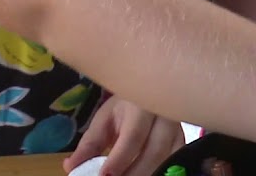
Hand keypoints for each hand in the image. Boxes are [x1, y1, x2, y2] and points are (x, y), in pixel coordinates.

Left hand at [63, 95, 185, 175]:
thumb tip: (71, 168)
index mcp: (141, 103)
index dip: (119, 159)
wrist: (151, 88)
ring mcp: (179, 127)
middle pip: (155, 151)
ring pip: (170, 158)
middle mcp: (165, 113)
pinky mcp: (184, 140)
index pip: (133, 135)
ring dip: (150, 174)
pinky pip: (178, 161)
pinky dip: (163, 173)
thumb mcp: (104, 120)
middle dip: (134, 174)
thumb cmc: (125, 106)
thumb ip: (89, 145)